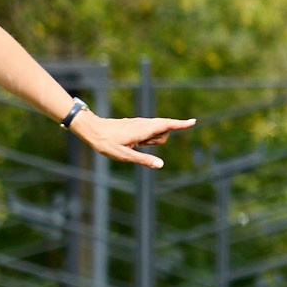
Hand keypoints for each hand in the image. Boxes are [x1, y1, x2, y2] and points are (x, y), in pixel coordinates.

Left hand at [71, 112, 196, 168]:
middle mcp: (144, 123)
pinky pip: (148, 130)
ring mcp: (140, 122)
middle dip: (159, 140)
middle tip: (141, 146)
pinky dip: (146, 138)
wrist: (93, 129)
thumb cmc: (107, 143)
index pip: (167, 125)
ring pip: (156, 131)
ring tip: (134, 144)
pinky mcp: (136, 124)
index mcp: (143, 129)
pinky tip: (132, 142)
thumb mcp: (124, 155)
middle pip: (164, 130)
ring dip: (151, 140)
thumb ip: (144, 160)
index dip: (180, 124)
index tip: (193, 122)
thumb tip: (160, 164)